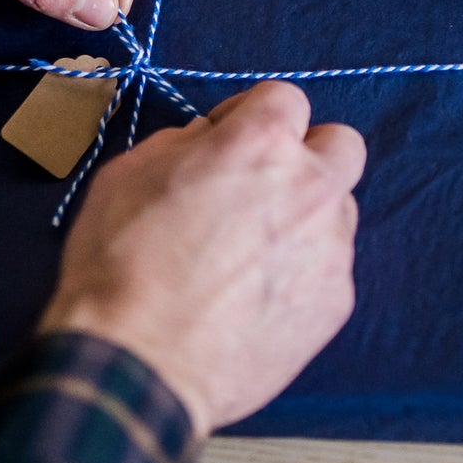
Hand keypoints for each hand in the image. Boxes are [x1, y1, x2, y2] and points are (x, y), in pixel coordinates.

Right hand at [38, 82, 365, 436]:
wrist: (136, 364)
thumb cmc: (121, 264)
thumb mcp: (130, 173)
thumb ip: (184, 143)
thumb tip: (209, 141)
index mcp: (261, 143)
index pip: (287, 97)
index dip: (252, 113)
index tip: (229, 138)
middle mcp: (310, 186)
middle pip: (342, 144)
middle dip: (307, 154)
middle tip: (263, 183)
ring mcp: (330, 247)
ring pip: (339, 210)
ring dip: (307, 216)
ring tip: (253, 252)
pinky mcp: (335, 302)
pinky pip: (331, 268)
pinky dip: (302, 272)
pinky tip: (256, 297)